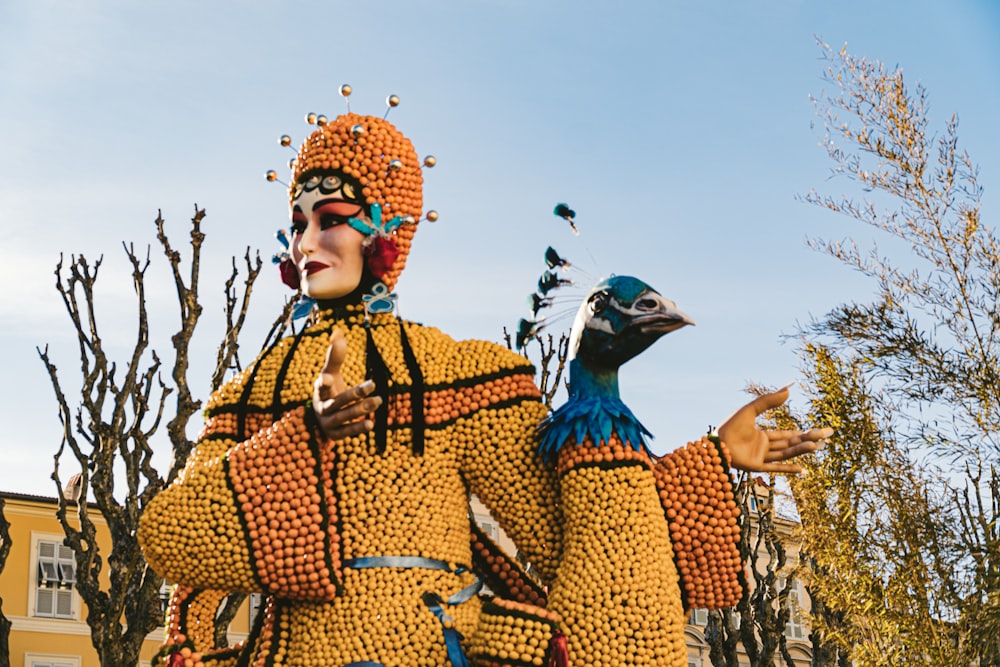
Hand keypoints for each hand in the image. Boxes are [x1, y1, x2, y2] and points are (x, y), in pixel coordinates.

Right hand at [312, 329, 381, 440]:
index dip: (324, 382)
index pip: (321, 386)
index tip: (327, 377)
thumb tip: (338, 332)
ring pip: (344, 416)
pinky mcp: (335, 435)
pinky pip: (347, 432)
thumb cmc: (329, 391)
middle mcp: (322, 407)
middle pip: (337, 401)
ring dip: (360, 409)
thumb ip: (334, 356)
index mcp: (320, 391)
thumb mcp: (330, 374)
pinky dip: (358, 427)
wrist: (320, 420)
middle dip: (354, 393)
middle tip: (372, 383)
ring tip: (378, 400)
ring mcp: (328, 422)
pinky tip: (371, 423)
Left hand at [717, 386, 831, 473]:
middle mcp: (763, 448)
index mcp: (762, 436)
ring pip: (786, 453)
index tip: (818, 431)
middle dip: (808, 439)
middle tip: (827, 436)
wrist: (716, 443)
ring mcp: (761, 458)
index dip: (802, 433)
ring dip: (801, 449)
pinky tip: (803, 470)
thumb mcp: (750, 409)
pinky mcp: (757, 466)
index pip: (786, 435)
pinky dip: (789, 469)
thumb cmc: (730, 426)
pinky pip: (776, 468)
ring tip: (817, 445)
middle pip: (790, 444)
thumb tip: (788, 389)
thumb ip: (768, 400)